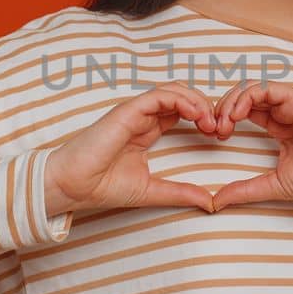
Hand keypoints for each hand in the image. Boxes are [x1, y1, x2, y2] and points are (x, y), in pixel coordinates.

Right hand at [44, 81, 218, 214]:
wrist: (73, 185)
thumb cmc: (102, 186)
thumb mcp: (151, 191)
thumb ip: (180, 193)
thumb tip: (210, 202)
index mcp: (148, 130)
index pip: (182, 112)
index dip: (204, 118)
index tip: (218, 136)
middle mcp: (143, 117)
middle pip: (182, 97)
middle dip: (206, 107)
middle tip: (219, 127)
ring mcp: (135, 111)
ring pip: (173, 91)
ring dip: (197, 101)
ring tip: (209, 121)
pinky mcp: (127, 110)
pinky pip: (159, 95)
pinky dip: (180, 100)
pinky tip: (194, 114)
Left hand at [208, 80, 292, 210]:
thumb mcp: (275, 184)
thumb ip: (245, 190)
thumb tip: (215, 202)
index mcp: (280, 126)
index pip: (245, 110)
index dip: (225, 118)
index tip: (216, 137)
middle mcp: (284, 112)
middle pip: (244, 96)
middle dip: (223, 108)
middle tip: (214, 129)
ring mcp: (291, 104)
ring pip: (253, 88)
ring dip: (231, 101)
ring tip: (223, 122)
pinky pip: (267, 88)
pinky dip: (247, 96)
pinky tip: (237, 115)